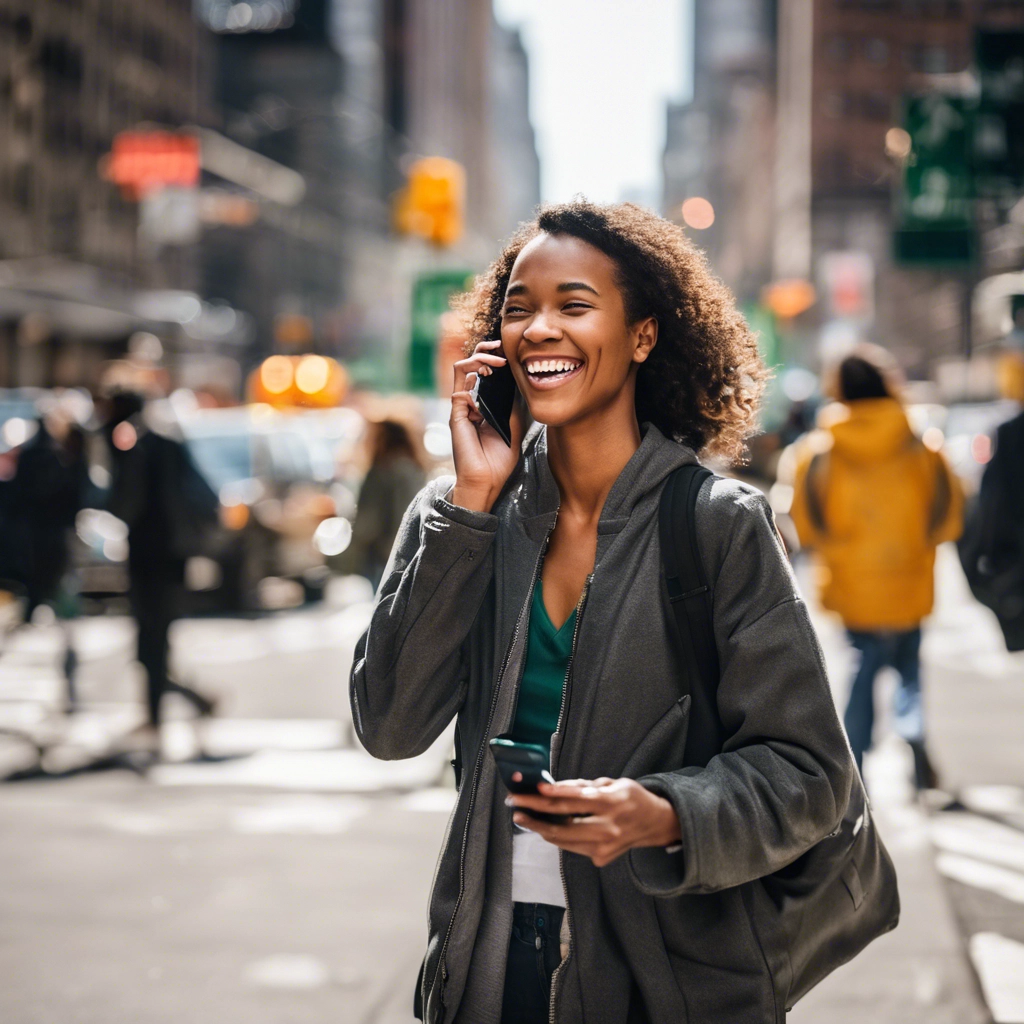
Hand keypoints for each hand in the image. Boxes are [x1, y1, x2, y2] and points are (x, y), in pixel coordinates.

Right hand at [450, 340, 523, 512]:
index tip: (508, 352)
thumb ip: (511, 404)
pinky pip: (459, 392)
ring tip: (496, 362)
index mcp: (480, 404)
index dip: (491, 357)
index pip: (481, 371)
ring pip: (460, 370)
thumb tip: (517, 381)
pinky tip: (486, 395)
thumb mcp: (513, 425)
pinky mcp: (455, 417)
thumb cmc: (499, 458)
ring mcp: (460, 408)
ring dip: (478, 360)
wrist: (487, 481)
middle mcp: (468, 403)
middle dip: (484, 350)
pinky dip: (473, 387)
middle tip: (500, 348)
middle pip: (469, 364)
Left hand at [509, 777, 680, 867]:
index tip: (533, 790)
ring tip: (522, 817)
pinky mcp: (601, 857)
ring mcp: (604, 846)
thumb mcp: (613, 783)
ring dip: (539, 828)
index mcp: (612, 803)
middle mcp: (608, 827)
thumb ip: (584, 786)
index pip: (576, 799)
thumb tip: (553, 787)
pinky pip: (571, 846)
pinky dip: (556, 836)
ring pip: (563, 839)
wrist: (655, 824)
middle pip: (563, 824)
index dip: (553, 794)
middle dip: (535, 815)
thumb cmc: (631, 797)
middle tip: (515, 805)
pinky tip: (542, 827)